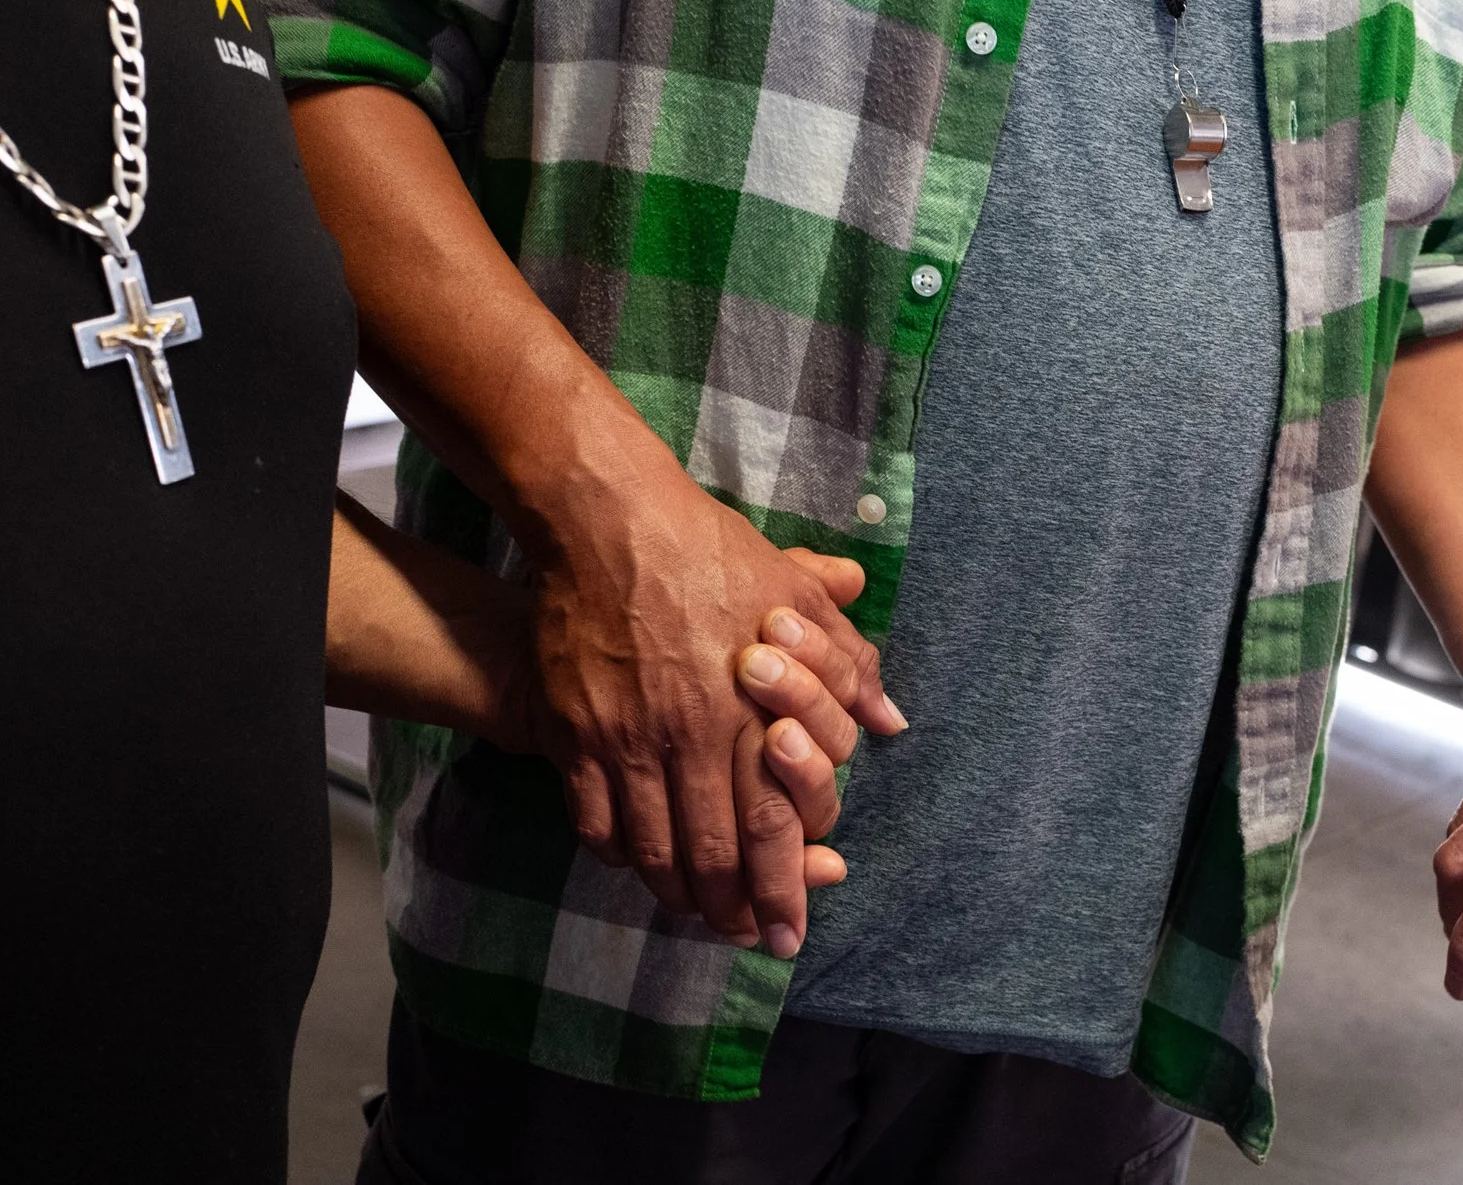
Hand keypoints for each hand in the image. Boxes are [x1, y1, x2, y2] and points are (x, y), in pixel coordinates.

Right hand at [526, 460, 902, 957]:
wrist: (609, 523)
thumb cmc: (713, 554)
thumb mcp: (798, 596)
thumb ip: (849, 666)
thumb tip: (889, 722)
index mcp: (752, 712)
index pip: (774, 828)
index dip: (785, 888)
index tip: (791, 930)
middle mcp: (692, 739)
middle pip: (714, 855)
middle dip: (734, 911)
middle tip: (747, 940)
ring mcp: (627, 740)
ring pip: (653, 850)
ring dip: (677, 894)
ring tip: (694, 914)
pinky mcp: (573, 733)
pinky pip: (595, 822)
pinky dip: (619, 854)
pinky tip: (636, 862)